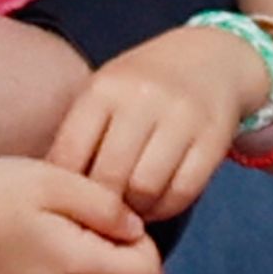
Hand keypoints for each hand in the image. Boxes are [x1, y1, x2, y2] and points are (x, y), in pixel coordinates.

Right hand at [0, 156, 157, 273]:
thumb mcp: (56, 181)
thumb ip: (108, 206)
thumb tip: (137, 229)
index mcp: (79, 269)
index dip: (141, 244)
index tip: (111, 219)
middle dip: (126, 257)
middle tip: (89, 224)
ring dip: (105, 269)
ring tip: (67, 235)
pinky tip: (52, 251)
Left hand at [47, 21, 268, 218]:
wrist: (211, 59)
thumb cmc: (146, 83)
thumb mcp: (108, 90)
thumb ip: (85, 128)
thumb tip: (59, 182)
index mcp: (105, 88)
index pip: (72, 150)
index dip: (69, 185)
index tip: (73, 200)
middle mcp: (141, 100)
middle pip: (110, 173)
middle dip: (105, 203)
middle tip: (104, 215)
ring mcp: (181, 120)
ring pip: (147, 186)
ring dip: (137, 210)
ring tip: (132, 212)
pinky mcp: (214, 140)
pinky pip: (184, 190)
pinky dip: (167, 207)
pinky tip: (158, 205)